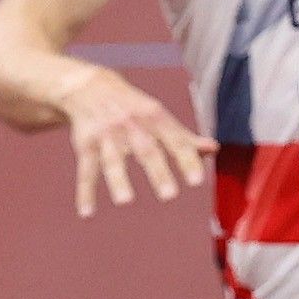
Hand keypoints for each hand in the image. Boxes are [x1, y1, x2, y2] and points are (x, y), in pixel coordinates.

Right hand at [56, 65, 215, 218]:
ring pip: (113, 159)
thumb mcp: (159, 116)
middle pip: (146, 150)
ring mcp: (107, 134)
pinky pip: (85, 169)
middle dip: (158, 172)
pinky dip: (85, 192)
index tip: (197, 182)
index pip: (176, 142)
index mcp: (156, 118)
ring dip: (118, 180)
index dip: (187, 160)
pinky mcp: (85, 144)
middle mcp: (131, 125)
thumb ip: (184, 137)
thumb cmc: (134, 108)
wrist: (90, 86)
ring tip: (125, 201)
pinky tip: (87, 212)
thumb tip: (213, 149)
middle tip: (170, 196)